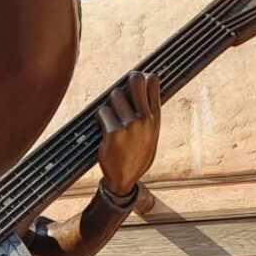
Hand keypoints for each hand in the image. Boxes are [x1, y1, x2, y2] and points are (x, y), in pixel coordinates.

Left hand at [97, 71, 160, 195]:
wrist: (125, 178)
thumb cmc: (136, 153)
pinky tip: (102, 128)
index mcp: (155, 117)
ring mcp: (130, 125)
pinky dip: (100, 118)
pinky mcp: (114, 133)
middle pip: (135, 80)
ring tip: (110, 118)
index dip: (143, 77)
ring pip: (114, 95)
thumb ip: (148, 113)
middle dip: (126, 81)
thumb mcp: (151, 133)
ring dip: (109, 104)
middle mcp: (145, 118)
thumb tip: (143, 87)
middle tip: (120, 92)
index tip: (135, 83)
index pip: (153, 81)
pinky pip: (102, 112)